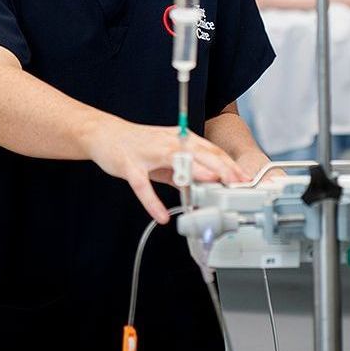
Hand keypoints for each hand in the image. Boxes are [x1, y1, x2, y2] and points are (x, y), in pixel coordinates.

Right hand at [84, 115, 250, 223]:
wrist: (106, 134)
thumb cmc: (140, 145)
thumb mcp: (168, 156)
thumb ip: (186, 170)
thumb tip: (206, 187)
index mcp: (180, 138)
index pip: (209, 150)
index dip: (228, 164)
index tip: (243, 178)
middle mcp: (168, 142)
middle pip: (199, 153)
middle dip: (221, 167)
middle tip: (237, 183)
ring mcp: (149, 152)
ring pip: (176, 161)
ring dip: (194, 173)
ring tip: (210, 188)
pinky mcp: (130, 165)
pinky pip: (142, 185)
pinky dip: (152, 202)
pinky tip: (161, 216)